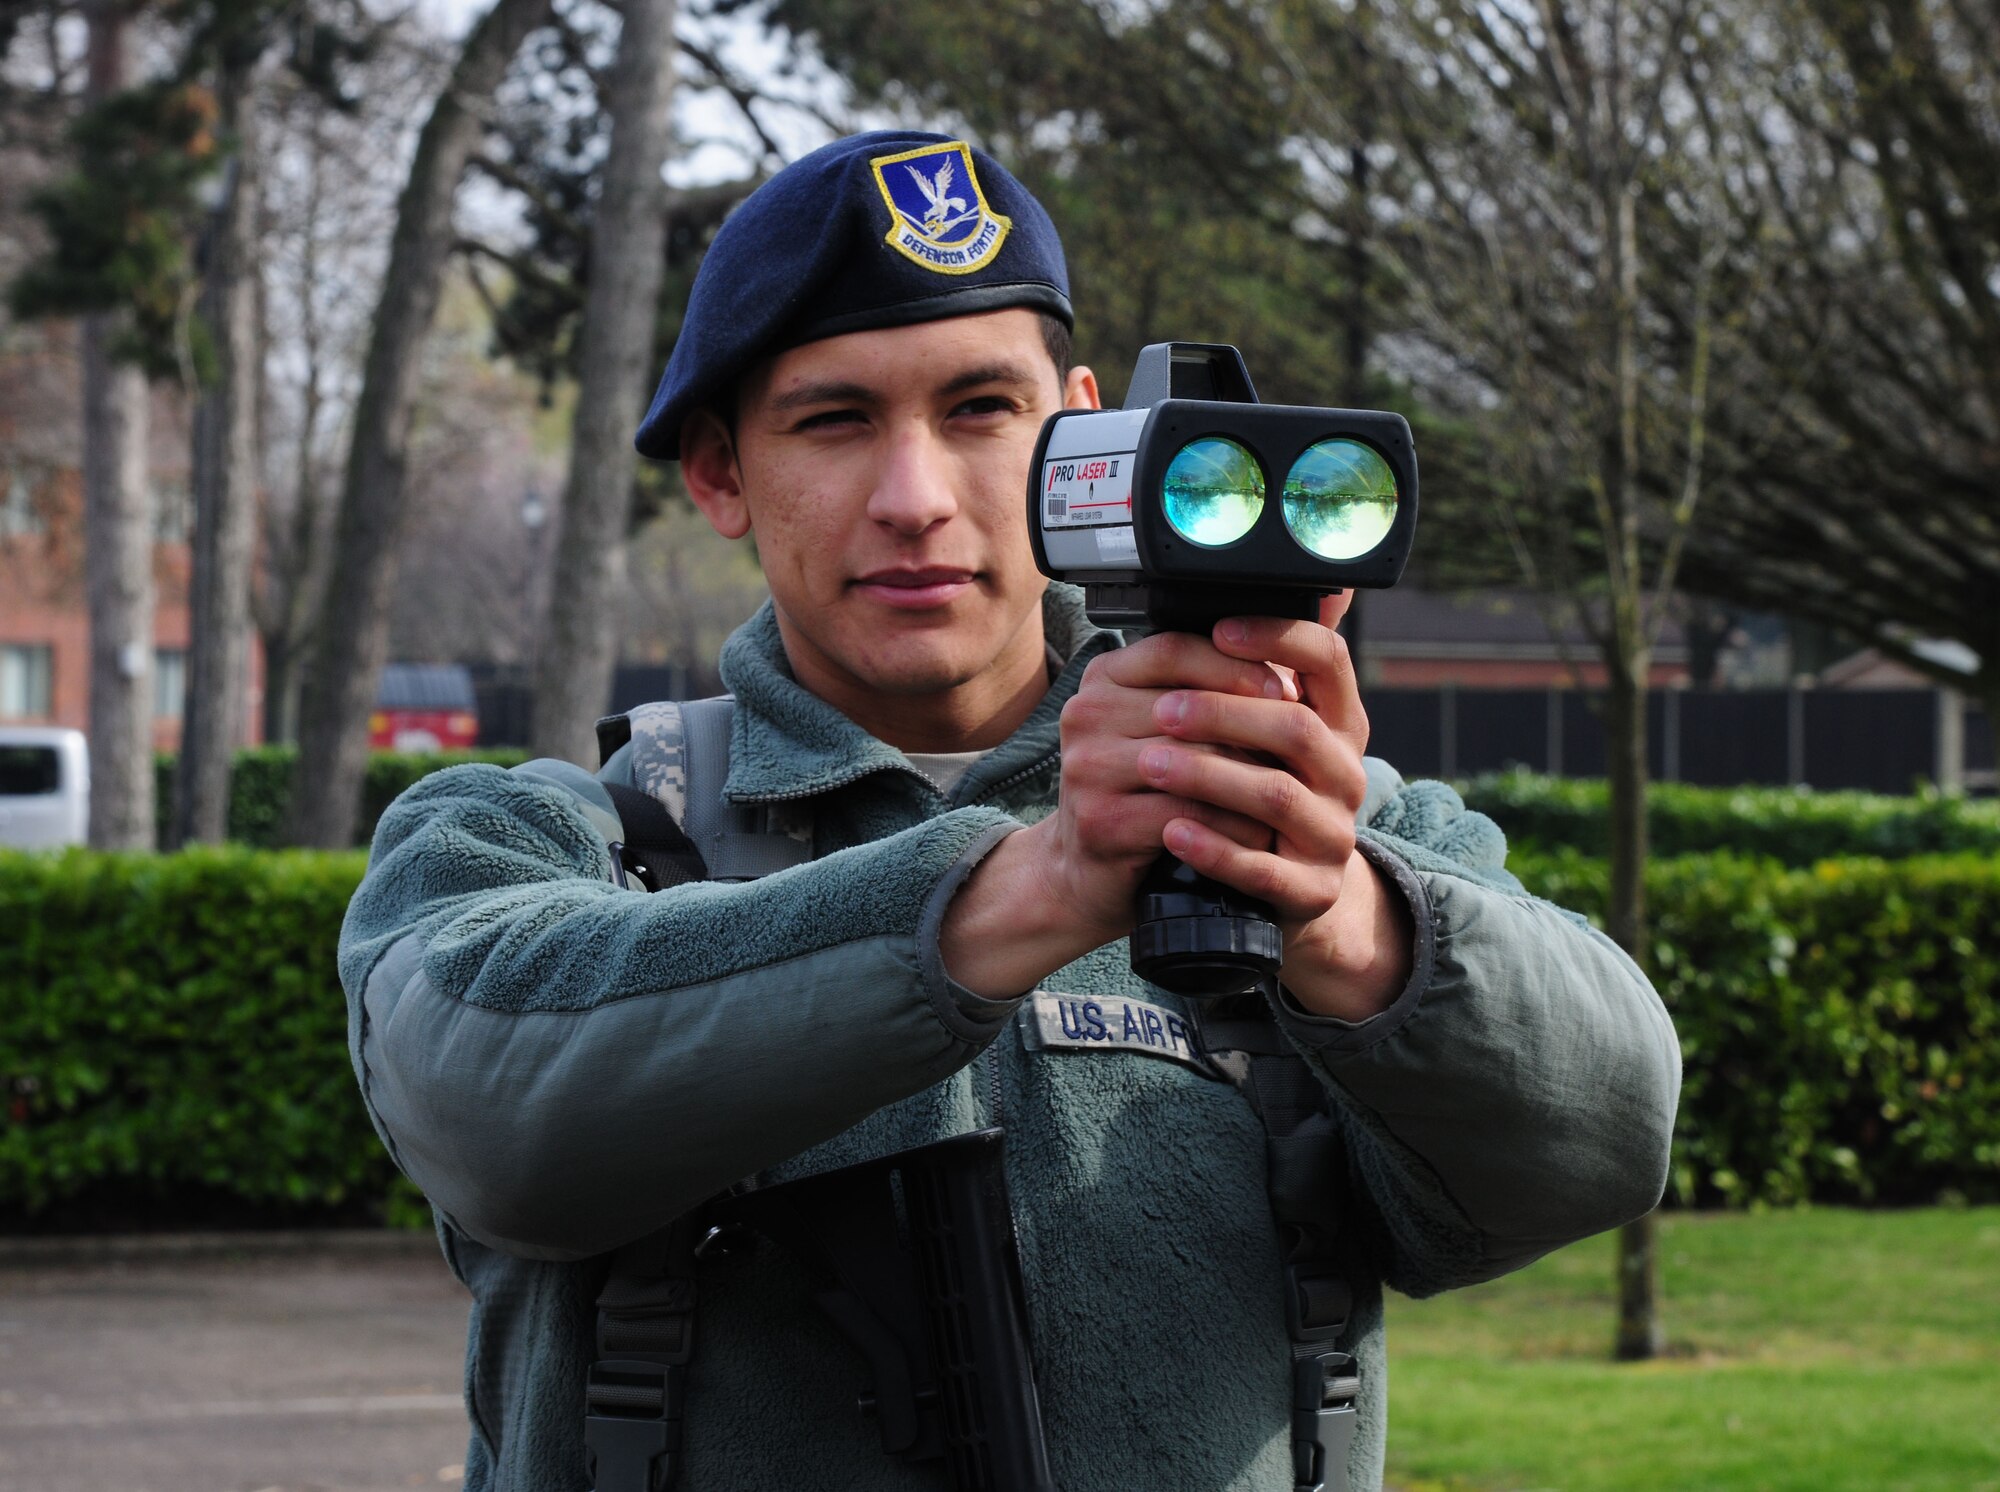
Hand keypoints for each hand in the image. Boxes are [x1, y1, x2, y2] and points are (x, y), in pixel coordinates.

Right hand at [939, 629, 1285, 995]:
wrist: (1088, 868)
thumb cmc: (1141, 789)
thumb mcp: (1164, 728)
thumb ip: (1205, 689)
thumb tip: (1289, 660)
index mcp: (1103, 678)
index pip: (1174, 649)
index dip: (1234, 664)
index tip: (1287, 685)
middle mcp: (1086, 714)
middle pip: (1189, 705)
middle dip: (1255, 724)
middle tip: (1305, 743)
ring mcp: (1087, 767)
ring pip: (1194, 759)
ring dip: (1252, 775)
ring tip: (1294, 785)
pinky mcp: (1102, 819)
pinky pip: (1187, 813)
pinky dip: (1232, 823)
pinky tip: (1261, 831)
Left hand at [1139, 594, 1411, 1018]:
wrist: (1289, 889)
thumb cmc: (1264, 788)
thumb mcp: (1270, 730)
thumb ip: (1262, 671)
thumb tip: (1270, 591)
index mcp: (1340, 722)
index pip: (1329, 661)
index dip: (1278, 638)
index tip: (1221, 631)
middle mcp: (1346, 774)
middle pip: (1295, 729)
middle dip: (1223, 714)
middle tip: (1163, 711)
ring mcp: (1332, 835)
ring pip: (1275, 796)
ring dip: (1207, 776)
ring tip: (1148, 764)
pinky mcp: (1309, 890)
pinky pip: (1262, 868)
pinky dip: (1213, 848)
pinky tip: (1170, 830)